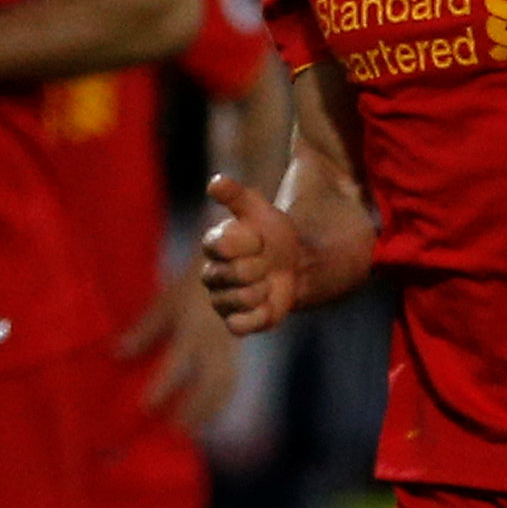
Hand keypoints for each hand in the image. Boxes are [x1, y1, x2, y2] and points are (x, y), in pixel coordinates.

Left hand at [120, 272, 239, 429]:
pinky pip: (230, 382)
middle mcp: (214, 342)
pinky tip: (204, 415)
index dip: (162, 387)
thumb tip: (117, 355)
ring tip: (188, 431)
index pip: (177, 364)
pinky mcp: (237, 353)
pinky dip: (217, 402)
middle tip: (173, 432)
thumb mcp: (165, 303)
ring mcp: (230, 349)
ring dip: (207, 410)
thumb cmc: (193, 287)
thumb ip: (144, 331)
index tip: (145, 408)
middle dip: (193, 410)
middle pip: (208, 384)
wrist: (234, 273)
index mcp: (194, 328)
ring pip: (224, 386)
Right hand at [200, 173, 301, 334]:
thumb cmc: (273, 233)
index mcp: (212, 244)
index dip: (250, 241)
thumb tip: (215, 181)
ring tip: (268, 281)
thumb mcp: (258, 209)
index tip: (260, 238)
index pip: (223, 244)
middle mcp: (211, 274)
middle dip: (262, 265)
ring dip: (266, 288)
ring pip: (244, 297)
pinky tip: (269, 302)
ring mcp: (221, 300)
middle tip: (267, 262)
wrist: (295, 263)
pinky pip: (241, 326)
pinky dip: (261, 315)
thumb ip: (235, 195)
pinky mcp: (235, 323)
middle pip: (237, 272)